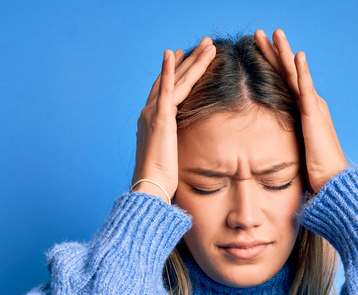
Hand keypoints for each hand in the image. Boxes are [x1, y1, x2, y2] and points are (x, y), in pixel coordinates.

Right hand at [133, 37, 216, 202]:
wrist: (151, 188)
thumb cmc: (162, 181)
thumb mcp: (172, 159)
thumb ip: (177, 148)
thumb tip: (185, 152)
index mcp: (153, 123)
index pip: (167, 91)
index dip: (176, 72)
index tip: (184, 57)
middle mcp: (150, 113)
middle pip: (173, 79)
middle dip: (189, 61)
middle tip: (203, 44)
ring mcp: (153, 113)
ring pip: (176, 80)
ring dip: (192, 60)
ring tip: (207, 44)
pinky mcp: (159, 117)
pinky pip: (166, 89)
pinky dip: (169, 69)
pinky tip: (173, 53)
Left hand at [254, 29, 348, 192]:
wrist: (332, 181)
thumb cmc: (314, 171)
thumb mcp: (293, 150)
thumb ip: (282, 140)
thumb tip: (261, 145)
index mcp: (303, 111)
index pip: (283, 82)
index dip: (270, 64)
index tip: (257, 49)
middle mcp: (310, 104)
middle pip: (288, 72)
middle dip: (274, 51)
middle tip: (260, 33)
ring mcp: (313, 107)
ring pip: (296, 74)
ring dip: (285, 52)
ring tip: (276, 33)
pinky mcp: (315, 116)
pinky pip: (306, 90)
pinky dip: (302, 72)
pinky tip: (297, 56)